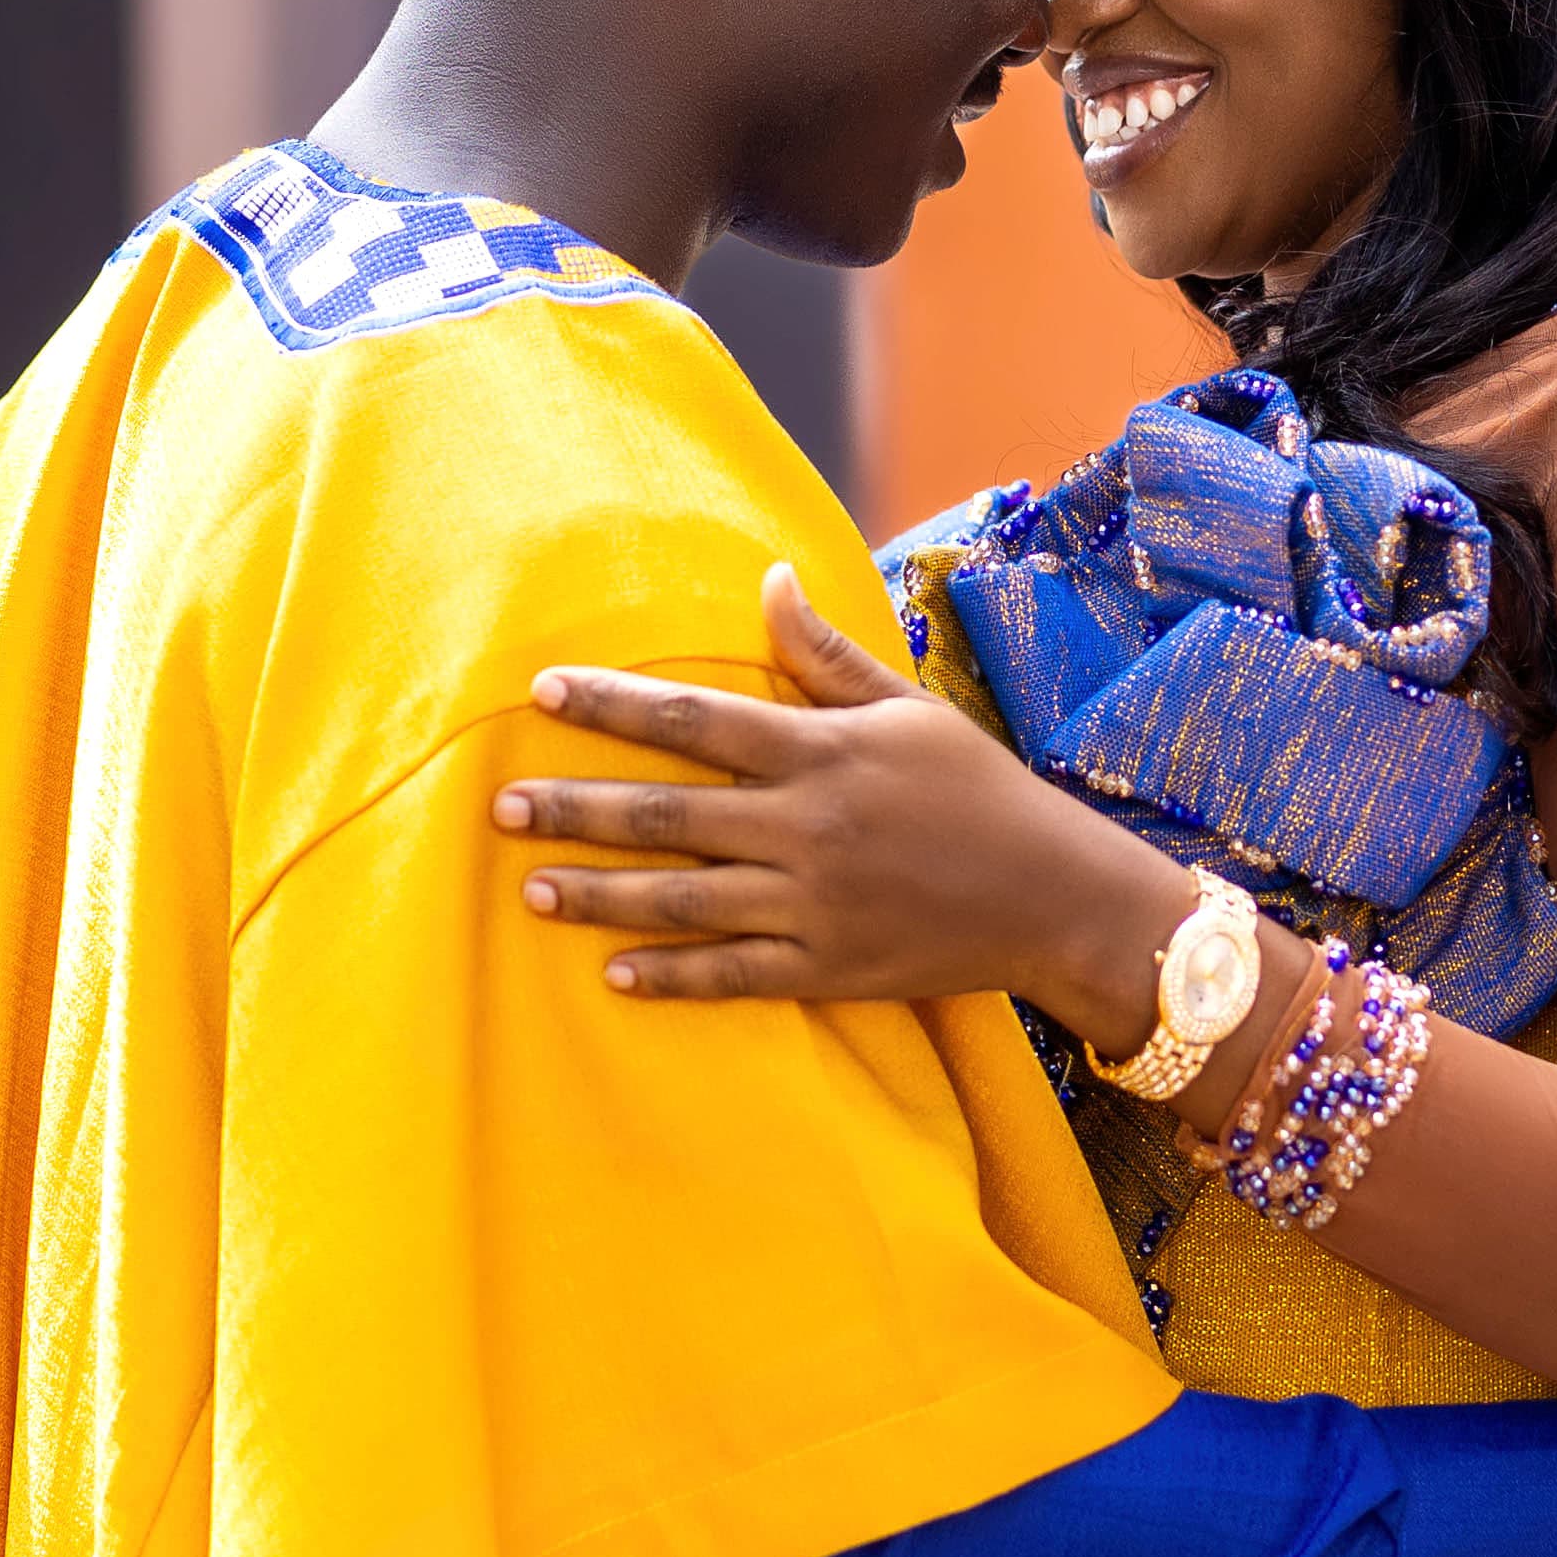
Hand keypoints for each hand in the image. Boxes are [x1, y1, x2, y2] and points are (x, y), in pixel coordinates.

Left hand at [490, 563, 1201, 1049]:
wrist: (1057, 896)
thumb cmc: (980, 789)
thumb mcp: (910, 709)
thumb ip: (827, 656)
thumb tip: (768, 579)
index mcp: (823, 751)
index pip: (696, 720)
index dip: (613, 705)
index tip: (542, 692)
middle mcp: (810, 826)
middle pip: (669, 814)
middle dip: (576, 808)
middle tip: (498, 805)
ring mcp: (817, 903)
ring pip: (685, 900)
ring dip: (600, 895)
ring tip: (529, 889)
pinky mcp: (831, 968)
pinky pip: (736, 976)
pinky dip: (673, 977)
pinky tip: (614, 974)